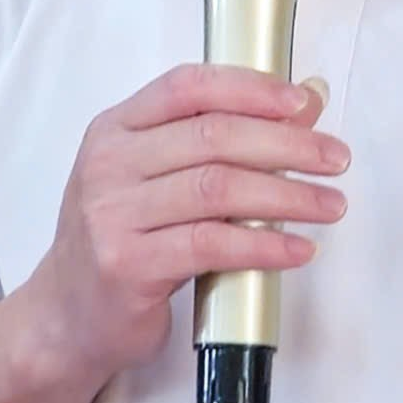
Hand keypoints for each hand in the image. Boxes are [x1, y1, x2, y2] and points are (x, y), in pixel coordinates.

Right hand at [15, 63, 347, 385]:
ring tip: (329, 205)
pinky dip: (264, 245)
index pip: (187, 86)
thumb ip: (216, 141)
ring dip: (287, 194)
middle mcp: (108, 165)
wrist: (68, 315)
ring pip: (218, 189)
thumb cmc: (122, 241)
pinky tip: (297, 249)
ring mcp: (112, 215)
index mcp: (114, 130)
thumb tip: (304, 104)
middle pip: (212, 136)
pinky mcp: (128, 265)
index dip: (250, 88)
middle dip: (287, 143)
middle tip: (334, 159)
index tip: (302, 104)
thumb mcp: (154, 179)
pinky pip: (211, 245)